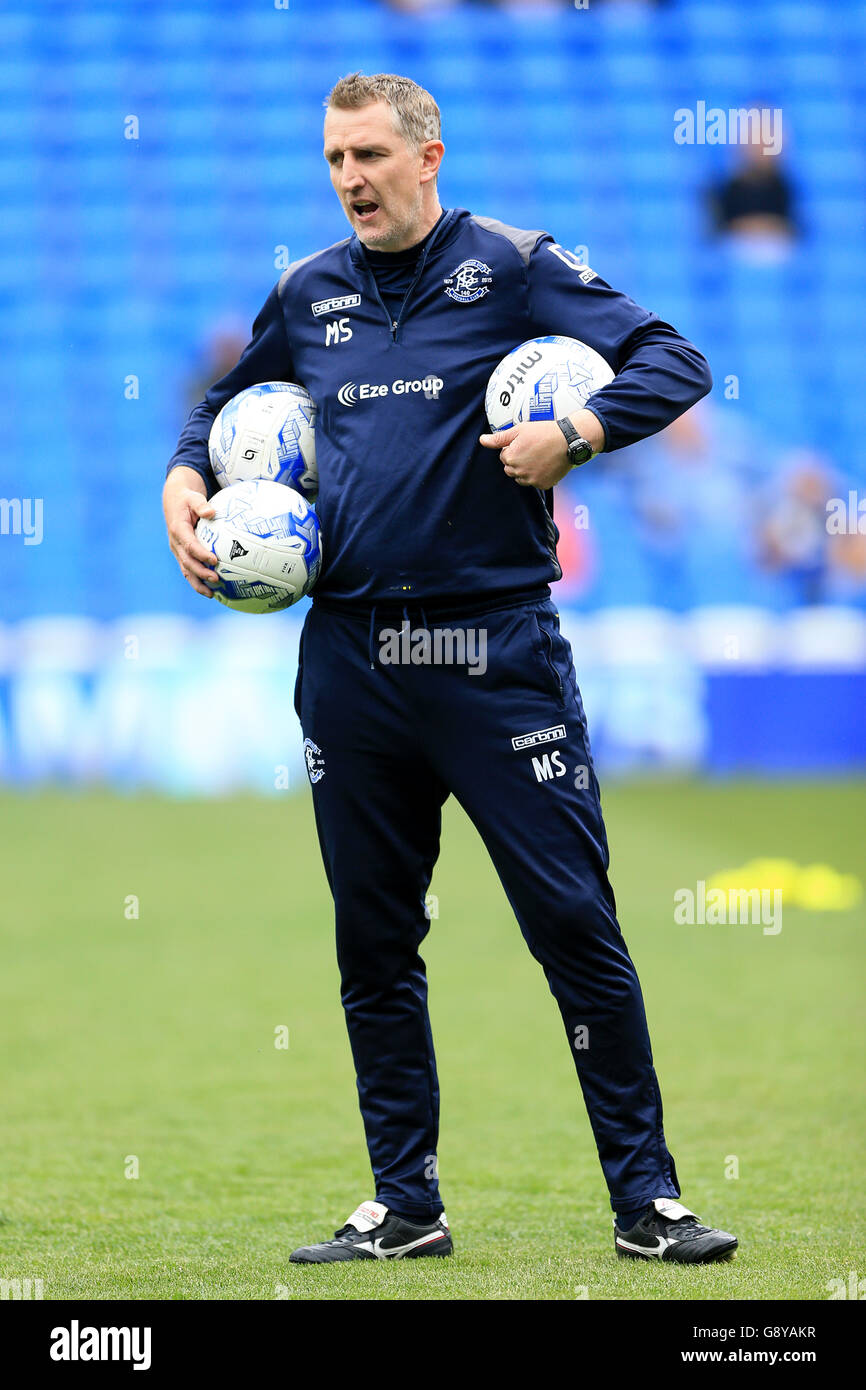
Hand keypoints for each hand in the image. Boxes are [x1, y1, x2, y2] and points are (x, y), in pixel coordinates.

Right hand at [163, 467, 218, 597]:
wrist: (173, 501)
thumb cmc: (187, 499)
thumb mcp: (193, 497)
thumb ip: (201, 505)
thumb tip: (211, 512)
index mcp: (178, 530)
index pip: (189, 545)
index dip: (201, 554)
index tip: (215, 560)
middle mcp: (176, 543)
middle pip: (187, 562)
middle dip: (201, 572)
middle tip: (216, 579)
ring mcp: (177, 551)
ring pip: (186, 570)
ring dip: (198, 583)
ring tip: (212, 594)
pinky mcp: (181, 555)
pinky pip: (188, 570)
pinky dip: (197, 581)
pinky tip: (211, 591)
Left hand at [479, 420, 571, 488]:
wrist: (568, 440)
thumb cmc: (544, 432)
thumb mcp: (519, 430)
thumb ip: (498, 438)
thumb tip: (482, 440)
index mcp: (510, 458)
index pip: (504, 456)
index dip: (514, 448)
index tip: (525, 442)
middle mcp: (519, 472)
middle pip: (511, 469)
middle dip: (517, 460)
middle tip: (532, 449)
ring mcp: (532, 480)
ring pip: (522, 477)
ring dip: (526, 470)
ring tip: (539, 457)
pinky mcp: (543, 484)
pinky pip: (535, 482)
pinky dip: (538, 475)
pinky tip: (546, 464)